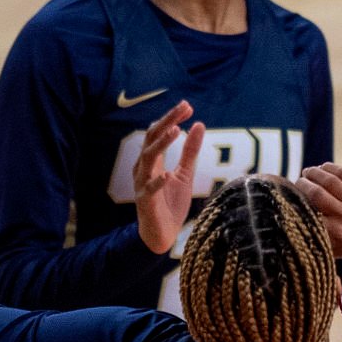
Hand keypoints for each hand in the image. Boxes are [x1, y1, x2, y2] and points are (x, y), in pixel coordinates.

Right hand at [133, 102, 203, 254]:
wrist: (161, 234)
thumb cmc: (170, 202)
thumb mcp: (185, 174)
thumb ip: (190, 151)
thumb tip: (199, 124)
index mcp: (152, 161)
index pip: (158, 132)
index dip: (171, 118)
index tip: (188, 106)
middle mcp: (144, 169)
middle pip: (151, 139)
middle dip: (167, 122)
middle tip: (183, 108)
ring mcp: (142, 185)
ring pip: (147, 160)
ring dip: (161, 144)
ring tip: (175, 131)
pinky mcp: (146, 203)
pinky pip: (149, 190)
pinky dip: (157, 182)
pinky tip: (167, 175)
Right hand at [298, 163, 341, 257]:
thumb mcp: (330, 247)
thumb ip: (312, 234)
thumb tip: (290, 217)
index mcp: (335, 232)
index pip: (309, 213)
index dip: (296, 202)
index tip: (288, 198)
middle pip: (317, 193)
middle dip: (303, 184)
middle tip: (297, 182)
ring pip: (330, 180)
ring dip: (314, 173)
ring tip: (306, 172)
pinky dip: (330, 168)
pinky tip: (322, 168)